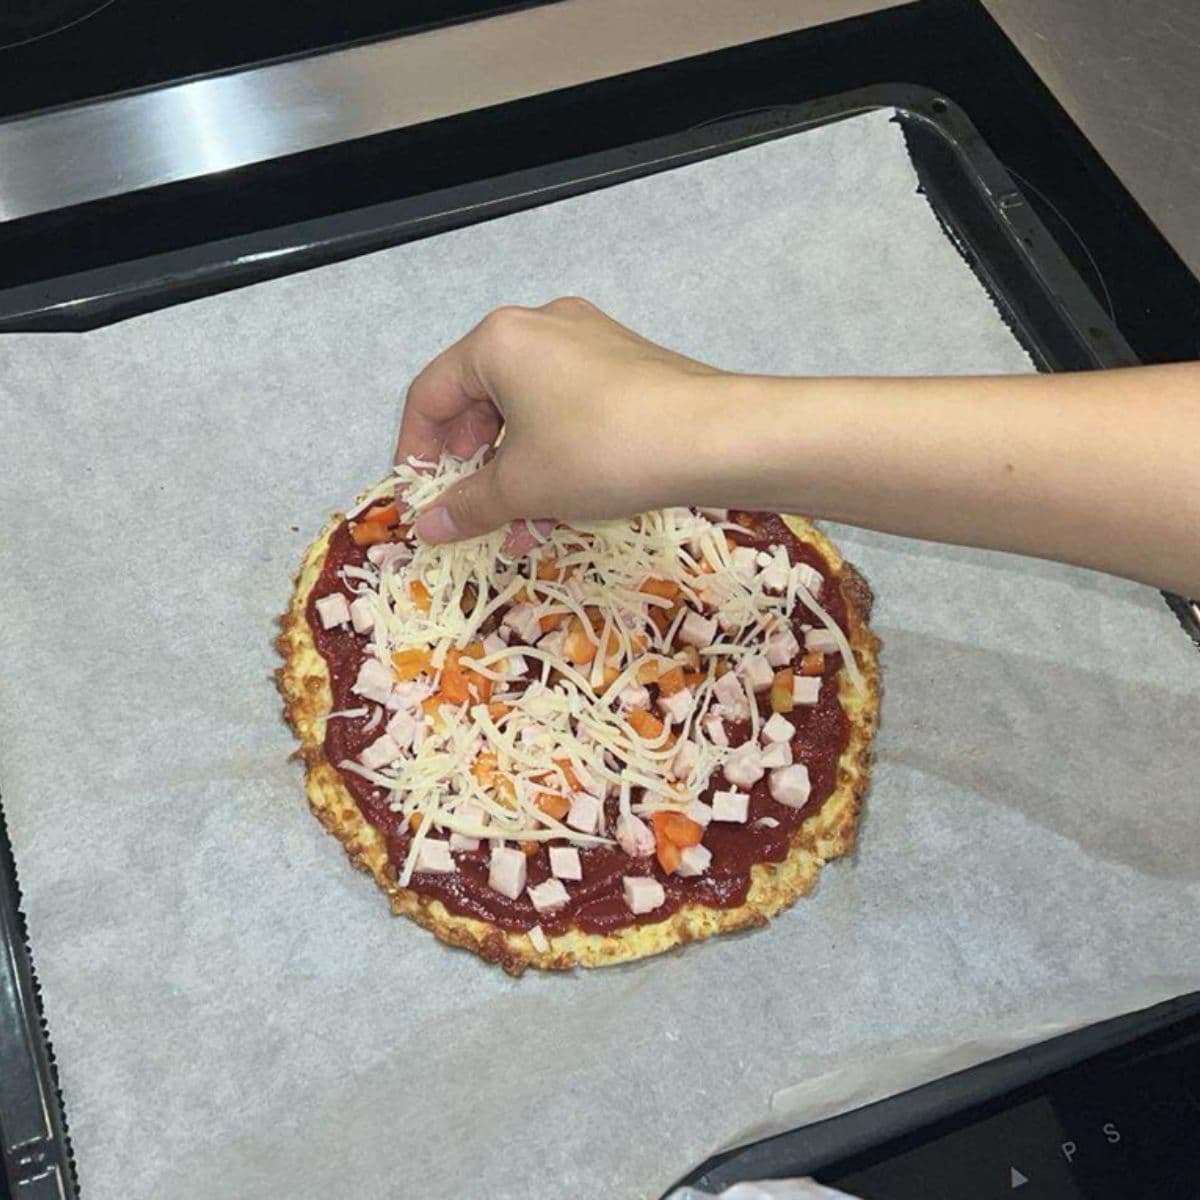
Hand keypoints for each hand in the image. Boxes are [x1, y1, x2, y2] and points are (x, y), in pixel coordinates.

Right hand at [396, 297, 723, 548]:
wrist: (714, 438)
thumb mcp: (524, 486)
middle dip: (472, 467)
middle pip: (481, 400)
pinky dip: (555, 456)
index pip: (431, 394)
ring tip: (519, 528)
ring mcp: (590, 342)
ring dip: (516, 472)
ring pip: (529, 411)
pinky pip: (570, 411)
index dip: (415, 452)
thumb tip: (428, 526)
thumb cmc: (601, 451)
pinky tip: (562, 508)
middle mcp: (542, 326)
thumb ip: (468, 504)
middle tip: (471, 514)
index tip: (418, 499)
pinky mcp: (628, 366)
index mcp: (499, 340)